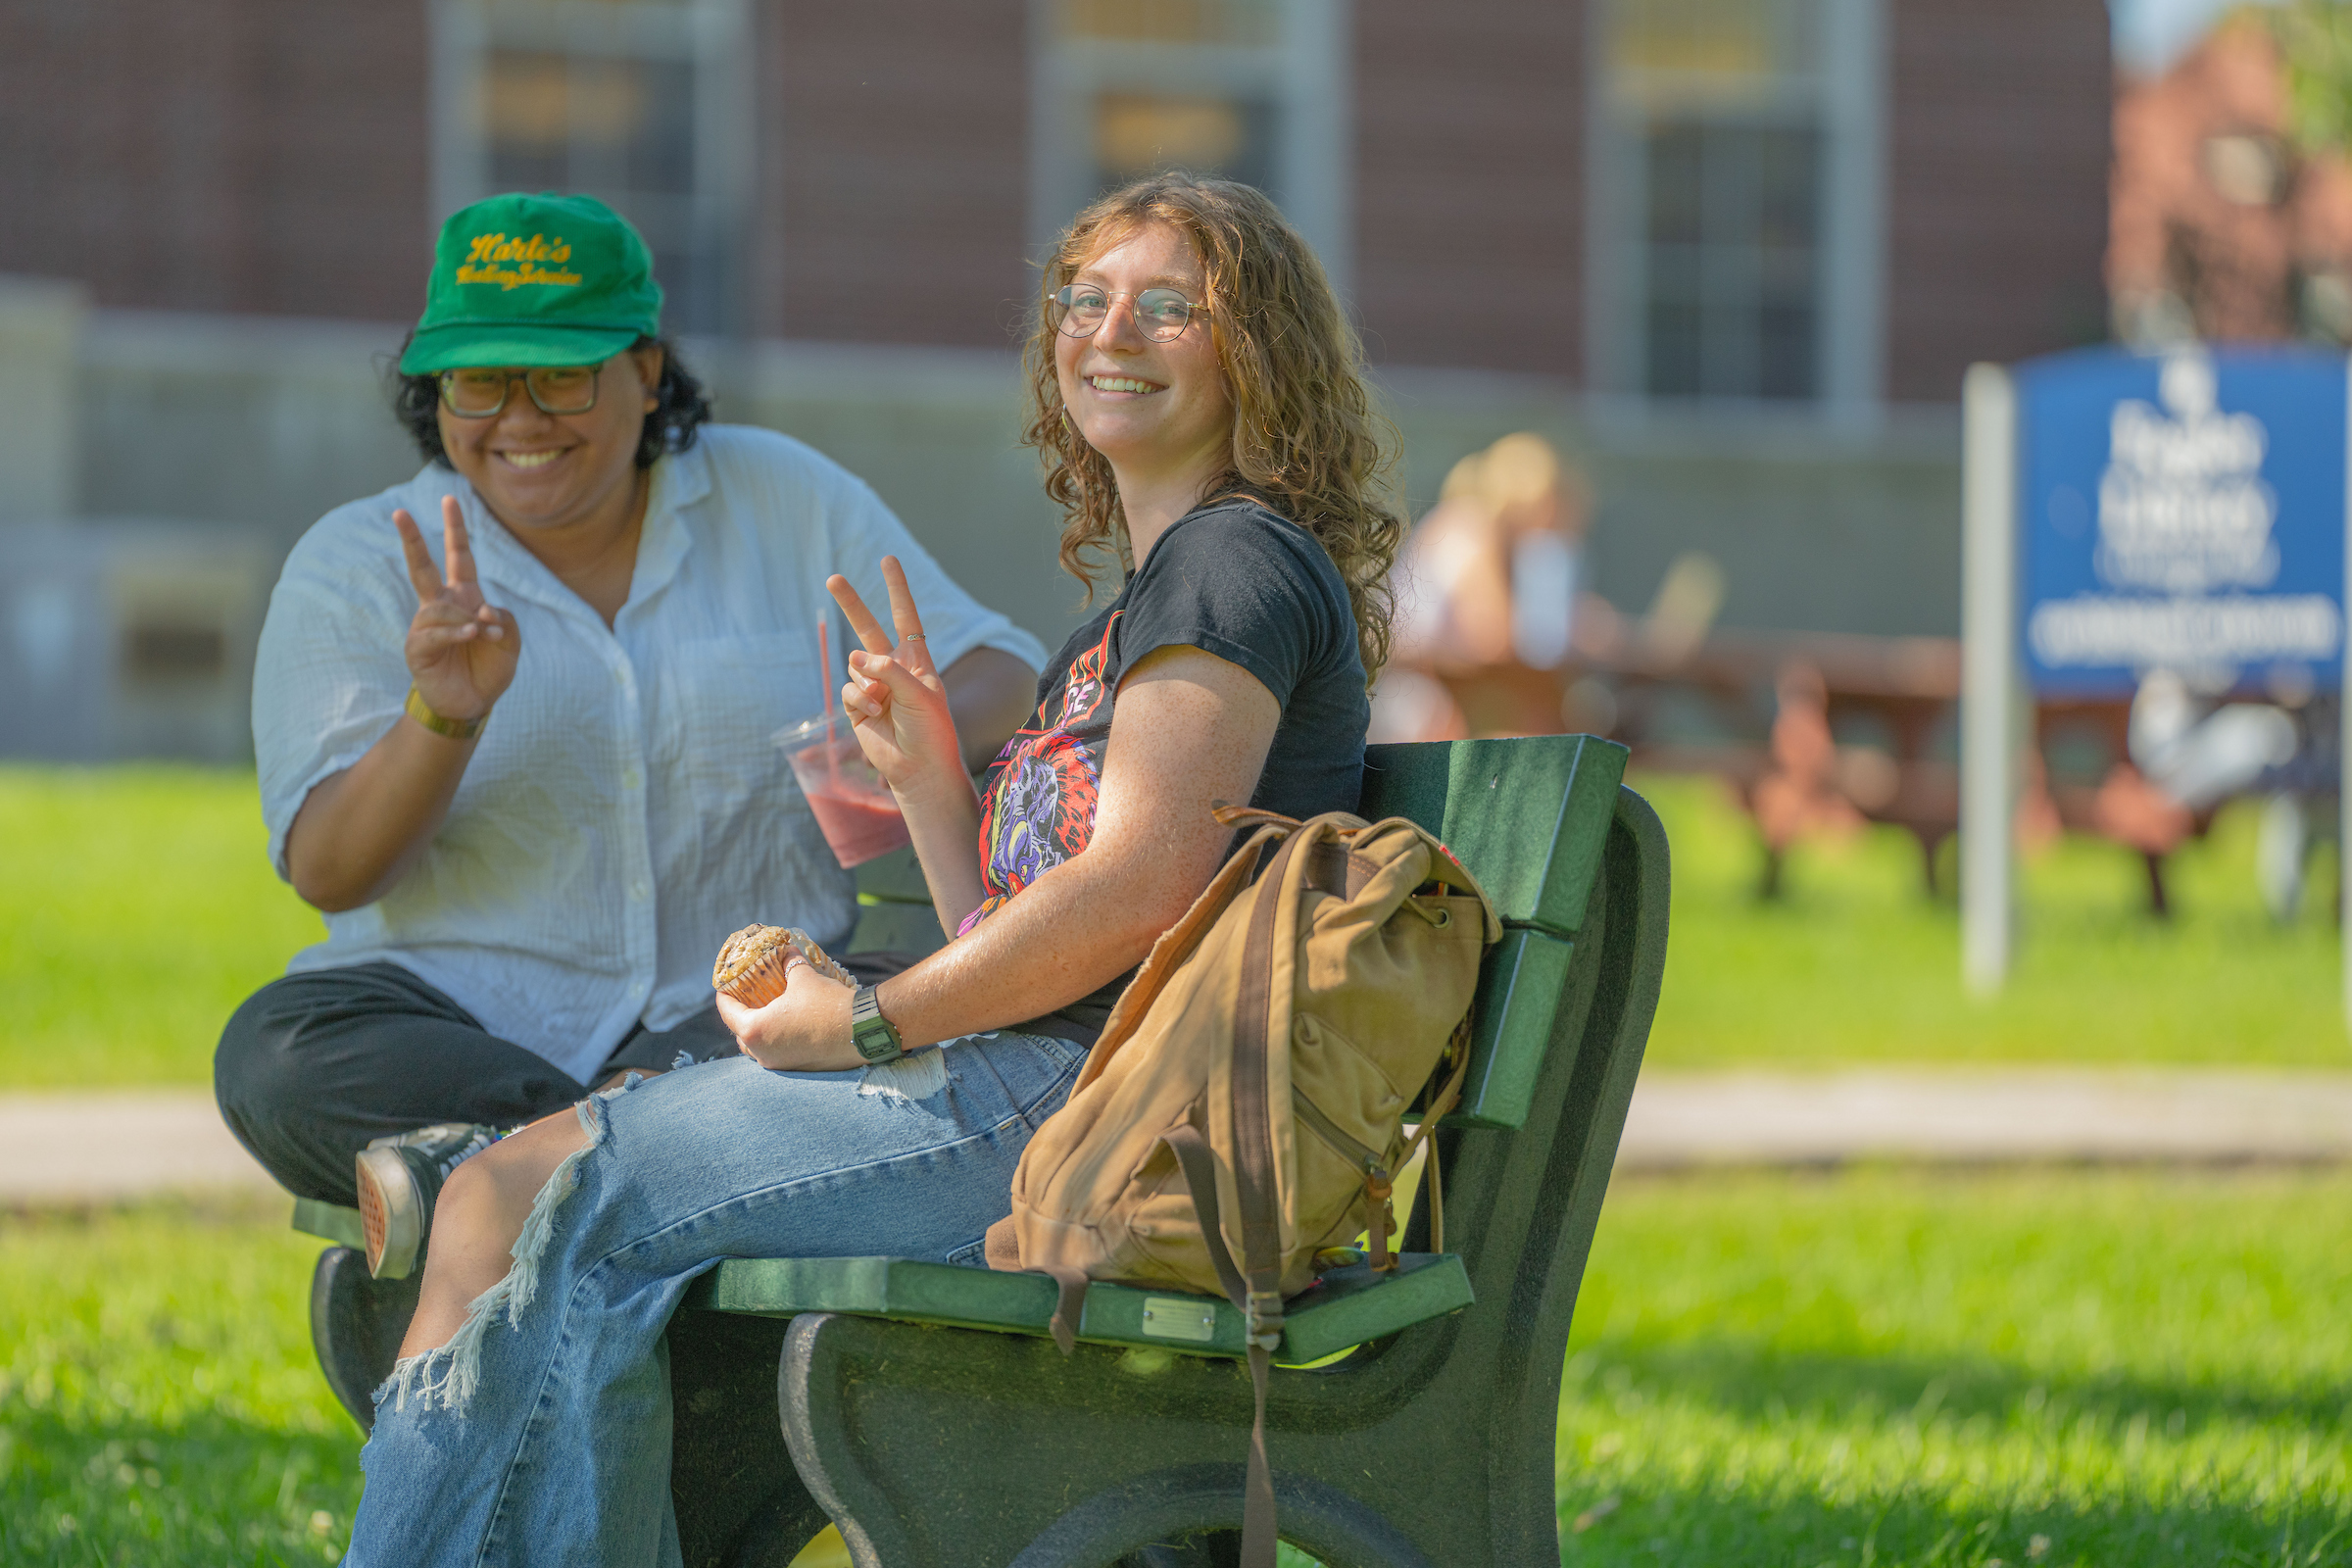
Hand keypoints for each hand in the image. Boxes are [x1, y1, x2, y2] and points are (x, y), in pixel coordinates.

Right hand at [396, 495, 519, 723]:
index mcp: (464, 597)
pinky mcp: (418, 648)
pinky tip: (471, 634)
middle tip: (399, 512)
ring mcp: (426, 626)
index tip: (451, 499)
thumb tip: (483, 610)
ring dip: (467, 618)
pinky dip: (455, 631)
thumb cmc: (488, 669)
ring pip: (439, 607)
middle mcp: (441, 606)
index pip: (458, 556)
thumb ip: (505, 620)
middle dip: (413, 539)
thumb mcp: (509, 641)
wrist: (472, 703)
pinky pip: (433, 632)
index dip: (455, 529)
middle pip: (423, 566)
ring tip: (484, 633)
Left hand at [715, 956, 862, 1070]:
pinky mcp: (797, 1070)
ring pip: (758, 1047)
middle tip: (749, 997)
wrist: (863, 1030)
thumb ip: (789, 963)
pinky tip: (789, 1025)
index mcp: (755, 1031)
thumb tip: (785, 950)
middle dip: (741, 1015)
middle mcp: (762, 1054)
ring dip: (759, 1030)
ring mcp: (780, 1065)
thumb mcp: (803, 977)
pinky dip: (777, 1040)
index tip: (726, 984)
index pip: (727, 1012)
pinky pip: (777, 1054)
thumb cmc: (827, 1003)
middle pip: (740, 1033)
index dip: (725, 994)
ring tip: (769, 1011)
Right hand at [827, 557, 966, 801]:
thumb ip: (889, 670)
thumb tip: (856, 658)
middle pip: (867, 628)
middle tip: (833, 578)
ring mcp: (873, 686)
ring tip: (885, 705)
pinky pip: (850, 689)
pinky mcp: (857, 706)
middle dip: (851, 603)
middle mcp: (893, 668)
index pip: (905, 617)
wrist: (919, 768)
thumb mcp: (920, 693)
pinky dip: (862, 700)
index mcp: (916, 660)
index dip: (896, 589)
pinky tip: (877, 715)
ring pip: (855, 666)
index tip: (888, 560)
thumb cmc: (931, 730)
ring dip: (867, 682)